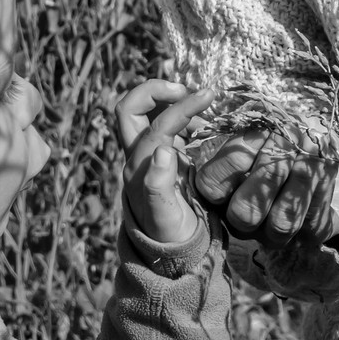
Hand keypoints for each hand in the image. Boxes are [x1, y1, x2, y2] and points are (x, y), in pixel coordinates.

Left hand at [116, 81, 216, 243]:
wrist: (169, 249)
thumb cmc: (170, 234)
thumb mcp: (165, 219)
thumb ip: (158, 188)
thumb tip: (162, 151)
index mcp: (138, 169)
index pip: (157, 125)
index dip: (182, 106)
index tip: (210, 96)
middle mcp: (136, 156)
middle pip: (128, 108)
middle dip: (155, 90)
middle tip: (188, 90)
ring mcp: (146, 153)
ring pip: (142, 111)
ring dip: (168, 99)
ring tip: (202, 106)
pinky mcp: (159, 154)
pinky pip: (161, 121)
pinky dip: (179, 111)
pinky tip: (203, 122)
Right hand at [192, 126, 338, 247]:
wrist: (326, 152)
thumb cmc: (287, 135)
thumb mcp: (266, 126)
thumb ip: (255, 129)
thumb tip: (263, 128)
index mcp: (223, 191)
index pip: (211, 187)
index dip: (234, 160)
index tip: (261, 131)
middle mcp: (243, 220)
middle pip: (243, 214)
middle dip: (268, 174)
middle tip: (289, 140)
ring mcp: (275, 233)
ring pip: (281, 223)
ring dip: (299, 180)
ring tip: (311, 146)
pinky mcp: (309, 236)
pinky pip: (313, 220)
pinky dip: (321, 186)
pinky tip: (326, 161)